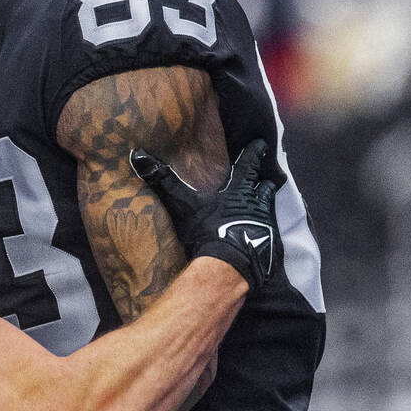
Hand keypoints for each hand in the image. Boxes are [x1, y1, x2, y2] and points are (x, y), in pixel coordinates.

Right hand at [129, 139, 278, 289]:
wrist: (231, 266)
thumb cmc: (209, 231)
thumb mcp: (184, 204)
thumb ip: (163, 181)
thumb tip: (138, 155)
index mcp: (238, 192)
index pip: (247, 167)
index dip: (253, 154)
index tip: (260, 144)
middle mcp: (256, 206)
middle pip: (265, 190)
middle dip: (267, 183)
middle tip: (272, 178)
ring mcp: (266, 228)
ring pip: (270, 211)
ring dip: (268, 206)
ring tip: (268, 205)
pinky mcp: (268, 249)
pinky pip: (271, 237)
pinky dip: (268, 234)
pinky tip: (265, 239)